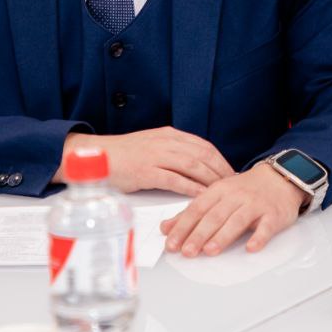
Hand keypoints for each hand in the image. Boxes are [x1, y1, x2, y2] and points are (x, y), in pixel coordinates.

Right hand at [54, 127, 233, 195]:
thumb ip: (172, 150)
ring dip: (210, 179)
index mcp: (169, 135)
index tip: (231, 171)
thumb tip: (195, 163)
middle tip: (234, 185)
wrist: (96, 155)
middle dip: (221, 170)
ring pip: (192, 166)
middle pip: (203, 155)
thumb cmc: (124, 154)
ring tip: (222, 192)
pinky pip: (174, 180)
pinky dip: (190, 188)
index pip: (204, 146)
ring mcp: (156, 156)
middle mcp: (166, 142)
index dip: (220, 159)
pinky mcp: (146, 171)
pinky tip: (201, 196)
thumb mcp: (152, 144)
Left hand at [159, 163, 306, 256]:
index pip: (197, 209)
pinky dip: (259, 237)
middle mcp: (236, 196)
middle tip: (187, 252)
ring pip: (237, 220)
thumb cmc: (245, 190)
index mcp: (218, 191)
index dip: (183, 226)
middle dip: (199, 234)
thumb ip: (192, 212)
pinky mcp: (273, 214)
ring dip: (223, 236)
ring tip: (210, 250)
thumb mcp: (216, 195)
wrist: (280, 177)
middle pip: (215, 216)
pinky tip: (251, 247)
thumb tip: (166, 228)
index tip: (172, 243)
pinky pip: (266, 227)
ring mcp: (255, 205)